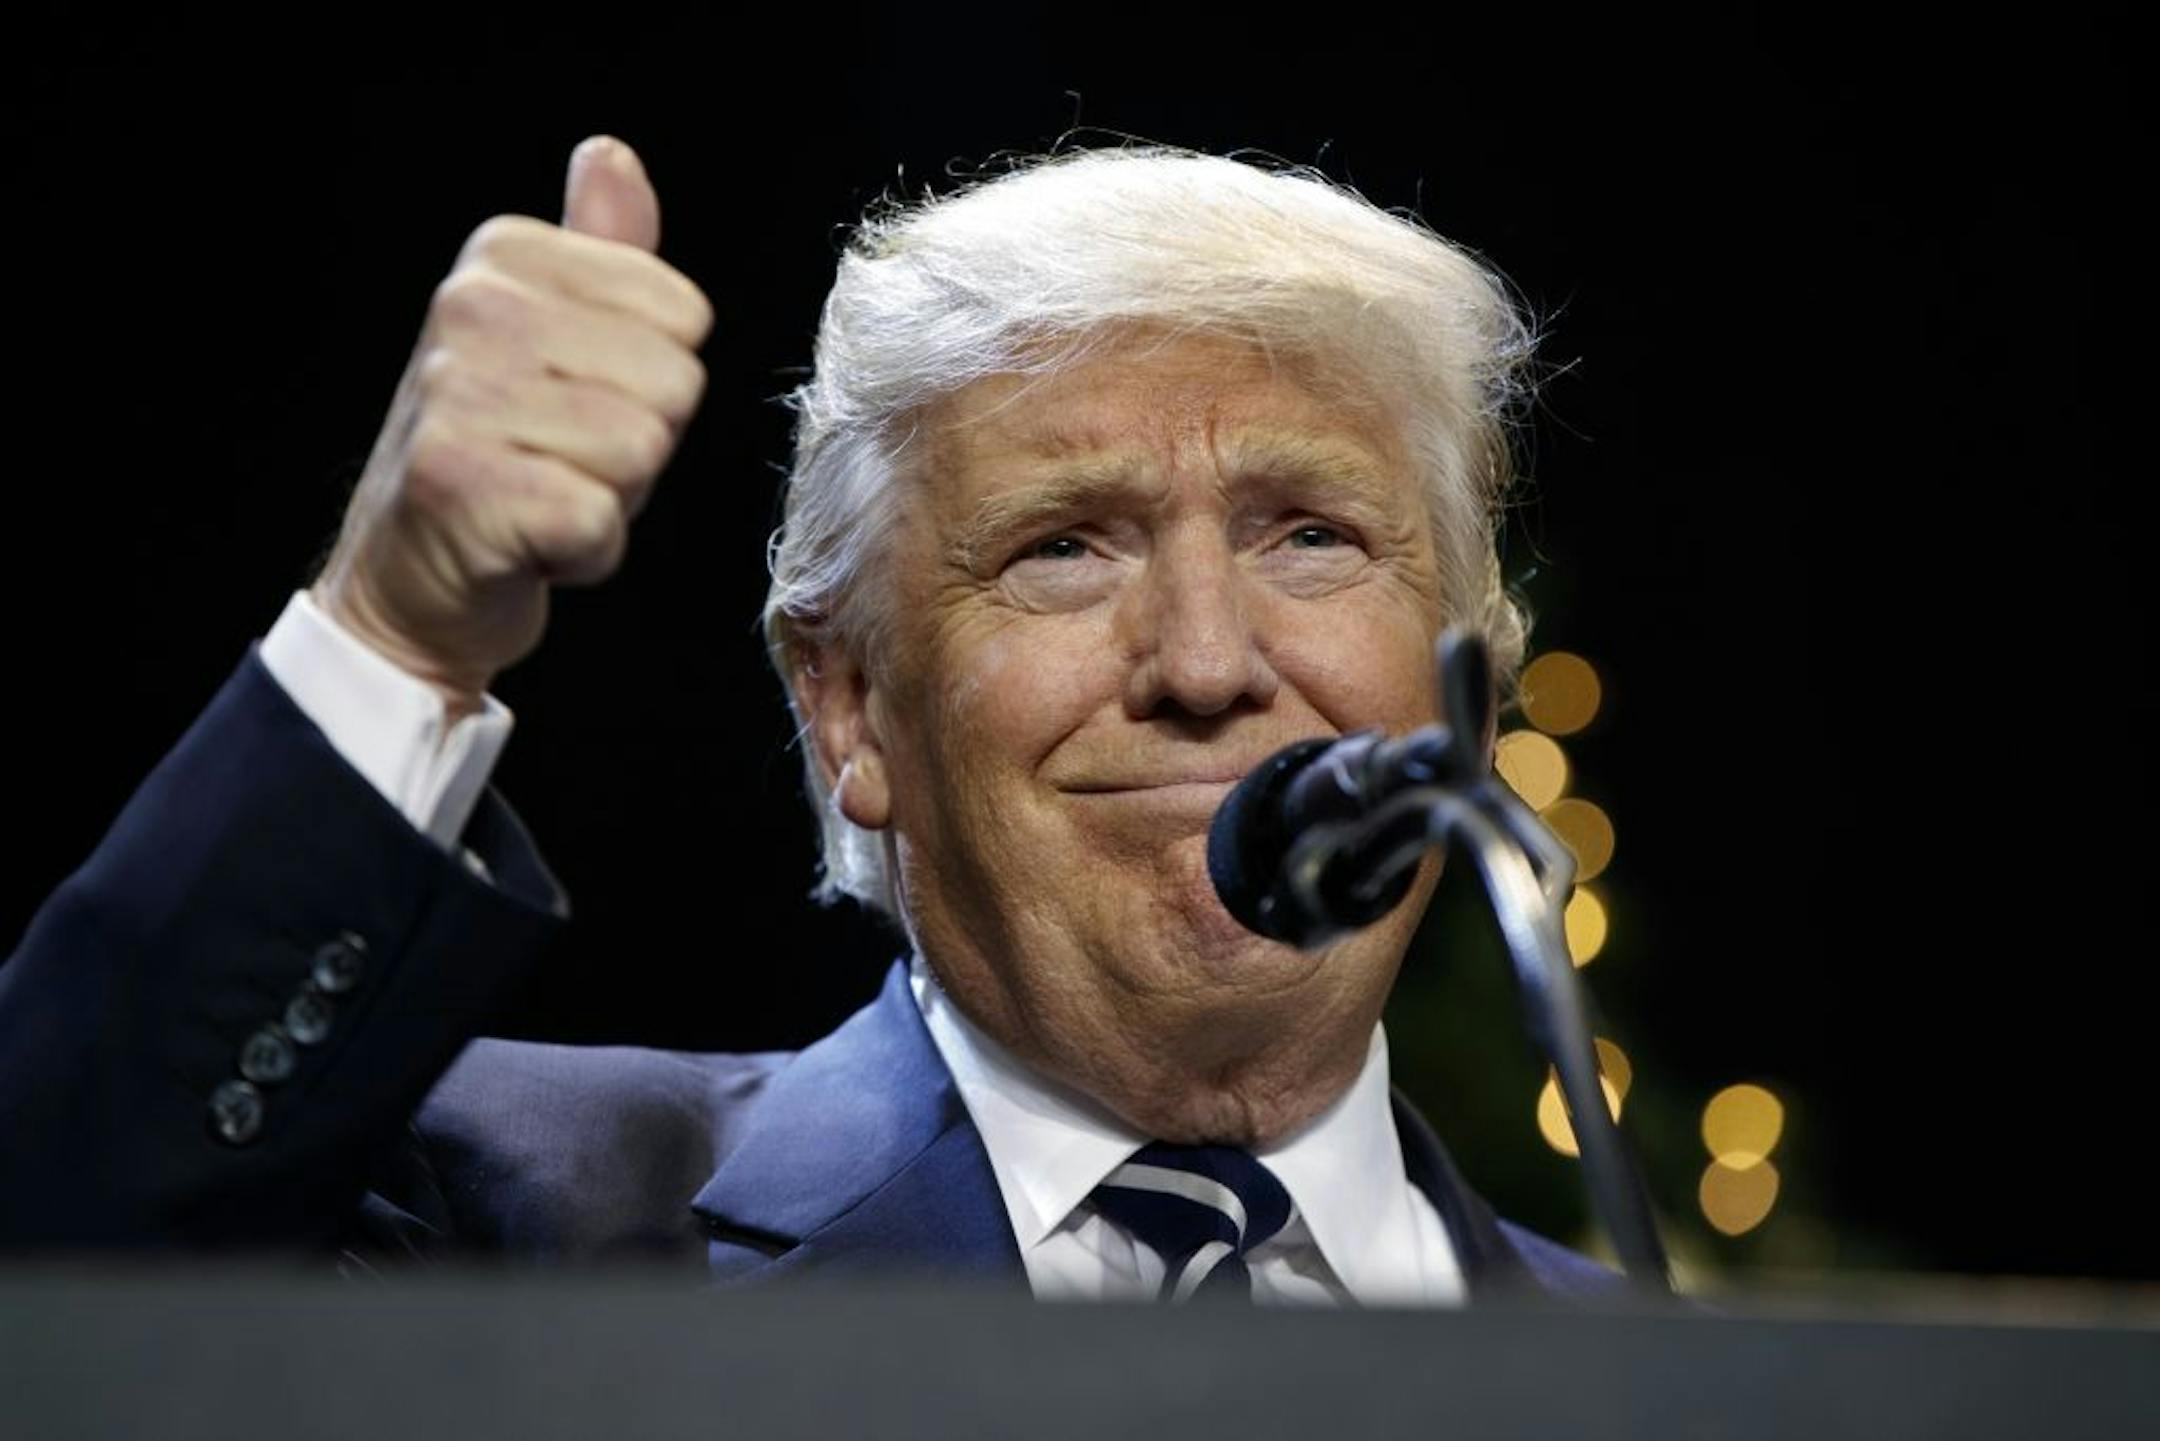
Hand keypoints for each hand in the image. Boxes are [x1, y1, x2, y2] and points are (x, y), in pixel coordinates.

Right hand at [312, 135, 713, 717]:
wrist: (408, 574)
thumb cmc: (500, 454)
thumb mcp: (550, 336)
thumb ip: (601, 252)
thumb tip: (611, 156)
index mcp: (504, 258)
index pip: (684, 314)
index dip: (653, 380)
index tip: (579, 403)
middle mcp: (472, 309)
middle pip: (675, 384)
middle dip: (642, 444)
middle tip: (562, 460)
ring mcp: (459, 397)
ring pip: (643, 451)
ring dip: (614, 498)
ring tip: (544, 496)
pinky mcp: (464, 489)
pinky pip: (601, 521)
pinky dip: (586, 552)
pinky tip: (533, 545)